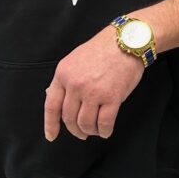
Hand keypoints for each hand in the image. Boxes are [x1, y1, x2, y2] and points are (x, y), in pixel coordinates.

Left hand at [43, 26, 143, 140]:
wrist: (127, 41)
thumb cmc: (103, 48)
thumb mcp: (75, 59)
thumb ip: (65, 79)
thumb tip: (52, 96)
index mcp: (63, 74)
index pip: (52, 106)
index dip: (51, 124)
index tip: (52, 136)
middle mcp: (75, 84)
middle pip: (69, 117)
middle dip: (75, 129)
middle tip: (81, 133)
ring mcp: (93, 92)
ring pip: (85, 123)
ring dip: (90, 131)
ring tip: (95, 130)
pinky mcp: (112, 97)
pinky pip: (104, 122)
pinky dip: (104, 131)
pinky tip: (106, 131)